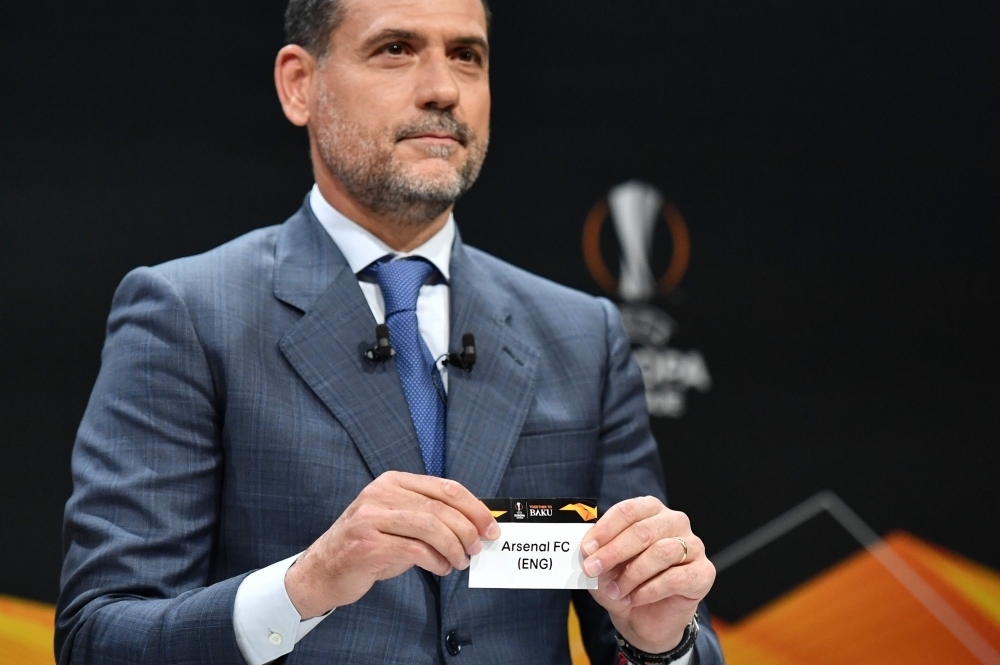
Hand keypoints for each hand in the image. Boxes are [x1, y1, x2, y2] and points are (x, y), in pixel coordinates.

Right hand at [285, 471, 499, 617]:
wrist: (322, 571)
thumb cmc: (369, 546)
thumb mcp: (398, 521)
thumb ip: (429, 517)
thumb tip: (475, 525)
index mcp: (393, 482)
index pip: (444, 488)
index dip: (473, 507)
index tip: (491, 526)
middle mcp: (380, 494)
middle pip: (440, 507)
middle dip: (468, 529)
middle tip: (479, 547)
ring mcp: (371, 517)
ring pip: (430, 527)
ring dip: (454, 547)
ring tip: (461, 561)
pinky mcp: (367, 544)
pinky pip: (415, 550)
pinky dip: (436, 561)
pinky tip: (442, 568)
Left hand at [581, 496, 714, 652]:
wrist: (644, 619)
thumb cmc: (623, 584)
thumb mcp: (602, 568)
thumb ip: (595, 554)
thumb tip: (585, 548)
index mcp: (650, 510)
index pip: (628, 511)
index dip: (605, 529)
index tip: (586, 549)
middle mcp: (675, 522)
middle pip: (644, 531)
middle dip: (614, 551)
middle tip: (593, 569)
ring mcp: (693, 546)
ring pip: (661, 552)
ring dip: (632, 575)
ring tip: (615, 591)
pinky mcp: (703, 572)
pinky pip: (676, 578)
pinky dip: (650, 590)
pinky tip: (635, 598)